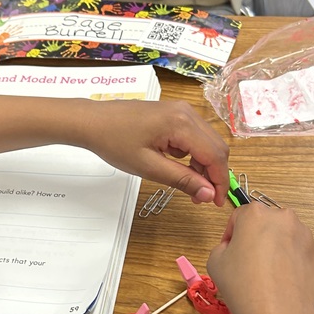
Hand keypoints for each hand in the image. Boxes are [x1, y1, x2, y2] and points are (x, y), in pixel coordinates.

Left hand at [82, 100, 228, 205]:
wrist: (93, 122)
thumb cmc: (114, 141)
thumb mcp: (149, 167)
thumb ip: (182, 180)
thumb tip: (208, 194)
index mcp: (181, 124)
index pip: (215, 156)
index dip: (220, 182)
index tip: (217, 202)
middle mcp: (186, 112)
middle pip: (217, 148)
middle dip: (213, 175)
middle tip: (201, 197)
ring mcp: (181, 111)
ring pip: (208, 143)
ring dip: (203, 166)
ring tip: (186, 184)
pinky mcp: (175, 113)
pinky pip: (195, 136)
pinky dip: (192, 154)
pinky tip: (175, 164)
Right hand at [207, 204, 313, 313]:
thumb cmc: (244, 286)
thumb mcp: (214, 262)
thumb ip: (222, 246)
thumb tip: (233, 249)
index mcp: (255, 214)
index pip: (239, 216)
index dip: (231, 234)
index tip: (229, 249)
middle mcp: (283, 218)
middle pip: (264, 223)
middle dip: (255, 238)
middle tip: (246, 262)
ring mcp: (303, 235)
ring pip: (283, 237)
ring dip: (273, 248)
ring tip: (263, 274)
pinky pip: (297, 252)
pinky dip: (288, 261)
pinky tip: (278, 281)